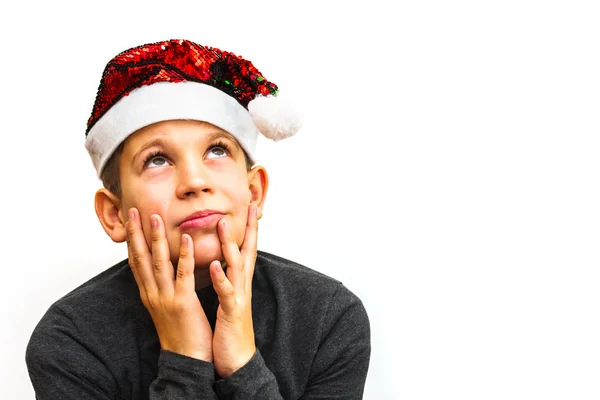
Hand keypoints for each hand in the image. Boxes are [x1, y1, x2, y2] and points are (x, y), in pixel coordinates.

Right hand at [125, 208, 212, 360]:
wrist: (187, 359)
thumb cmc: (181, 332)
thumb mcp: (166, 306)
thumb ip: (162, 287)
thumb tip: (161, 270)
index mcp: (148, 294)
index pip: (136, 262)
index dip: (132, 240)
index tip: (130, 220)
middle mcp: (152, 294)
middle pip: (140, 258)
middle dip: (136, 233)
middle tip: (133, 210)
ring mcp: (165, 298)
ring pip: (158, 262)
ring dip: (155, 238)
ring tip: (155, 217)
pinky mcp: (182, 303)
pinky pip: (182, 275)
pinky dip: (183, 255)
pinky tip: (185, 239)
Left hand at [210, 205, 257, 376]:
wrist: (237, 360)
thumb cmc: (231, 329)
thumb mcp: (230, 299)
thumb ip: (228, 279)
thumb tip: (222, 262)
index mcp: (239, 283)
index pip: (246, 250)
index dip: (249, 229)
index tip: (251, 208)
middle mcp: (242, 286)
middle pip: (247, 251)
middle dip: (248, 228)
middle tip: (248, 206)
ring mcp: (238, 297)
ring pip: (236, 266)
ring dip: (230, 245)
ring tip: (223, 224)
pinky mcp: (232, 312)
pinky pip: (226, 293)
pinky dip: (221, 279)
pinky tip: (215, 266)